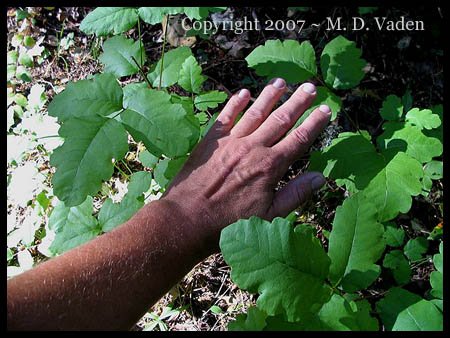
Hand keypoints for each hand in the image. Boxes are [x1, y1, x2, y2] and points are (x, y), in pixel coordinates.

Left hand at [163, 79, 330, 253]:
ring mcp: (231, 141)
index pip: (299, 138)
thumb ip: (296, 194)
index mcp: (270, 165)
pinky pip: (226, 116)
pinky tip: (243, 92)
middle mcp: (253, 147)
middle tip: (310, 86)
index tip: (326, 108)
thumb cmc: (231, 222)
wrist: (189, 218)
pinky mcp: (211, 141)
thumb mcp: (270, 215)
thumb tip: (321, 178)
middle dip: (297, 101)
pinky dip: (235, 104)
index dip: (315, 122)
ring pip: (255, 112)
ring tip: (281, 82)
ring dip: (269, 96)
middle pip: (280, 119)